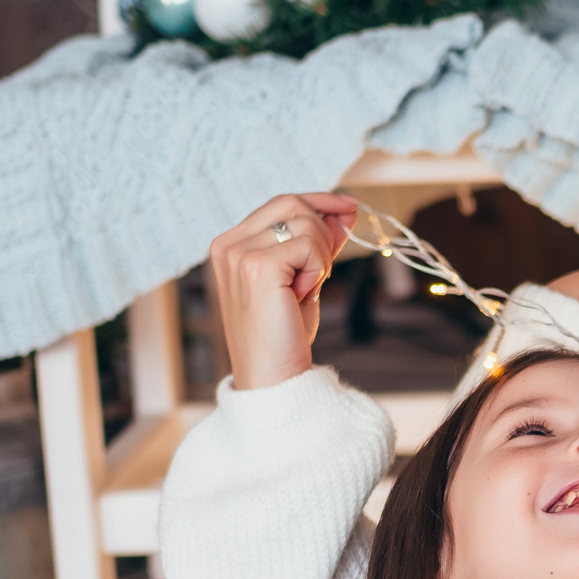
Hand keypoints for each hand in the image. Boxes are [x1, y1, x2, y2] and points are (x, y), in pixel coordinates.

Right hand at [207, 193, 359, 389]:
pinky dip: (317, 269)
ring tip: (305, 289)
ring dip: (320, 256)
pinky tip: (303, 294)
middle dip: (323, 229)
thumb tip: (344, 210)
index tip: (349, 206)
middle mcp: (228, 245)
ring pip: (304, 222)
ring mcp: (239, 253)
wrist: (274, 377)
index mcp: (231, 245)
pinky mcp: (257, 265)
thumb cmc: (285, 334)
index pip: (280, 204)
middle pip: (292, 204)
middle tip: (325, 269)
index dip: (318, 201)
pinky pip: (308, 245)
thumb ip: (316, 242)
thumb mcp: (303, 277)